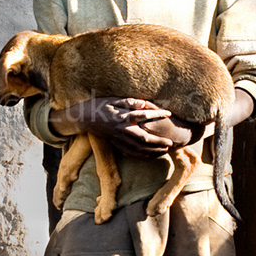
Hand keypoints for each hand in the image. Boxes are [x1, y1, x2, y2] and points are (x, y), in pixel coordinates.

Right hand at [57, 98, 194, 157]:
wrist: (85, 118)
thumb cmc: (100, 105)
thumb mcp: (115, 100)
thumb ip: (130, 102)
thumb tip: (144, 103)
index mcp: (123, 117)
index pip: (144, 116)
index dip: (157, 115)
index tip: (169, 113)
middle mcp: (122, 130)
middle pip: (144, 139)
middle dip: (158, 142)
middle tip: (170, 142)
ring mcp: (119, 139)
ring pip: (138, 149)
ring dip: (152, 150)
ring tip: (164, 150)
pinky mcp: (116, 144)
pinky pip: (131, 153)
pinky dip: (142, 155)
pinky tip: (150, 155)